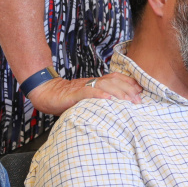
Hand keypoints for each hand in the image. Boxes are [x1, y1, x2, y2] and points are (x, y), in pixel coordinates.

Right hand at [27, 73, 142, 115]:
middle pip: (114, 82)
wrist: (46, 93)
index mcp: (96, 82)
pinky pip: (88, 92)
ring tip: (128, 100)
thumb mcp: (88, 98)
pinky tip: (108, 100)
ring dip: (118, 92)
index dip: (129, 83)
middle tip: (139, 100)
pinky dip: (98, 95)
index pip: (116, 79)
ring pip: (104, 86)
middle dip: (128, 90)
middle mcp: (92, 82)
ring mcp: (83, 86)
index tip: (141, 91)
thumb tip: (117, 107)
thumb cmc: (67, 98)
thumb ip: (100, 99)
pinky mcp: (74, 93)